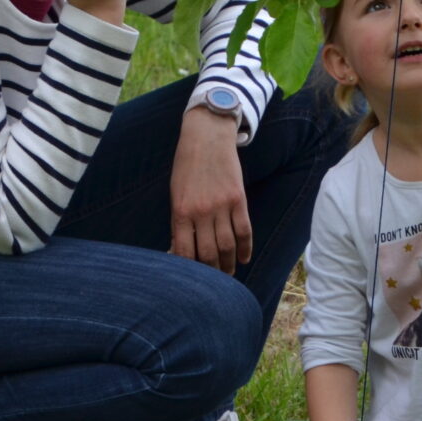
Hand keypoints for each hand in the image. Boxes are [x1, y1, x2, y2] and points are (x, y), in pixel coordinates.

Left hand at [169, 106, 250, 273]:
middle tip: (213, 283)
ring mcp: (221, 206)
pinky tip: (244, 258)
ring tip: (229, 273)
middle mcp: (201, 211)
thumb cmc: (186, 166)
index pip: (183, 251)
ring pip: (227, 246)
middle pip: (207, 253)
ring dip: (228, 264)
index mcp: (180, 211)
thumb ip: (180, 220)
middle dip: (210, 272)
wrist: (206, 137)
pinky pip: (244, 230)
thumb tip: (181, 249)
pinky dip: (245, 248)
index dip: (187, 270)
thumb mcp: (176, 193)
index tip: (191, 280)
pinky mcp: (238, 199)